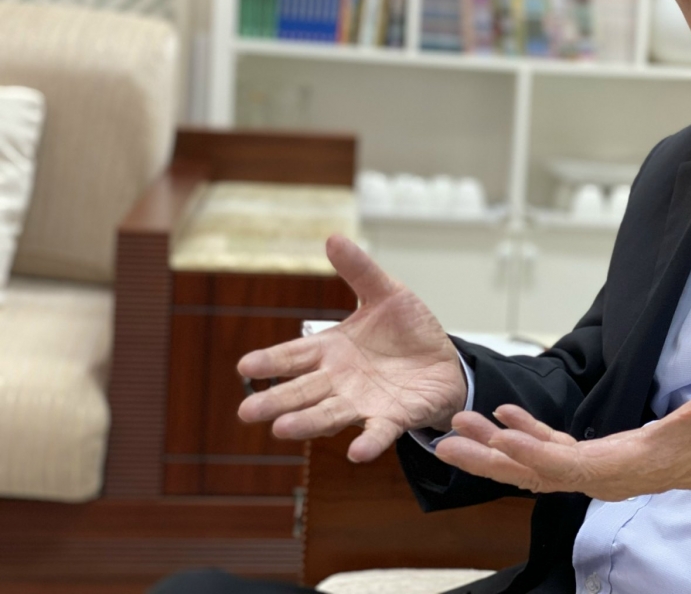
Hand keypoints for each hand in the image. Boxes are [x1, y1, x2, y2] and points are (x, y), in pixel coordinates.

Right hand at [237, 235, 466, 462]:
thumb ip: (360, 271)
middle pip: (302, 391)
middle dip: (275, 400)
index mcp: (332, 350)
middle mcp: (339, 381)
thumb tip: (333, 237)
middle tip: (246, 411)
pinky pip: (378, 431)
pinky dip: (368, 442)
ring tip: (282, 429)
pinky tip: (357, 453)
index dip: (271, 360)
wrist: (444, 362)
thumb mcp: (387, 294)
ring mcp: (363, 402)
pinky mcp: (392, 418)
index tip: (245, 364)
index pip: (294, 355)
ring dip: (306, 423)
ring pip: (329, 414)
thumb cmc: (408, 330)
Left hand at [435, 338, 690, 501]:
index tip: (500, 439)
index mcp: (631, 464)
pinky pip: (553, 454)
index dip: (535, 453)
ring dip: (496, 449)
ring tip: (457, 429)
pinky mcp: (602, 458)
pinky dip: (526, 437)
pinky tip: (504, 417)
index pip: (573, 465)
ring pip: (537, 467)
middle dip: (492, 458)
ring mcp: (602, 469)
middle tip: (446, 443)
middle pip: (537, 474)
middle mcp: (608, 474)